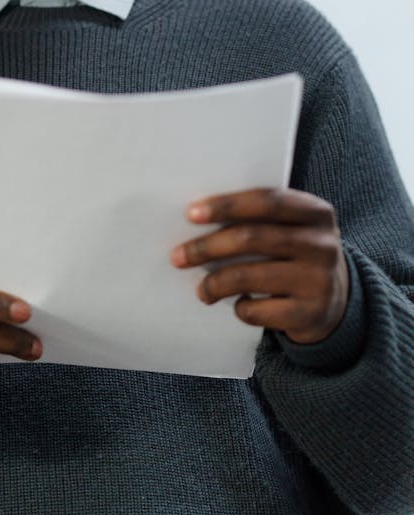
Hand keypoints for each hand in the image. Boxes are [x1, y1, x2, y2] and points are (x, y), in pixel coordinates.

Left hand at [170, 188, 348, 343]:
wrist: (337, 301)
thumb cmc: (295, 255)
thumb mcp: (291, 229)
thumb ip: (259, 218)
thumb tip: (197, 218)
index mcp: (315, 212)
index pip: (267, 201)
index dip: (227, 205)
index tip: (191, 214)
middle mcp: (322, 244)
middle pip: (252, 238)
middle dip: (207, 247)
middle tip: (178, 257)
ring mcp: (320, 280)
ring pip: (250, 276)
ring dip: (215, 283)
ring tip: (202, 290)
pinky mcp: (312, 313)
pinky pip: (260, 310)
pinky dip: (241, 309)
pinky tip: (238, 306)